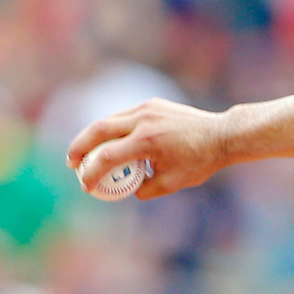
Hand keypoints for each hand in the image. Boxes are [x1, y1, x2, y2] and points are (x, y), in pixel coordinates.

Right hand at [67, 99, 229, 200]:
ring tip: (84, 154)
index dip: (91, 173)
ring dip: (92, 136)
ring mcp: (148, 108)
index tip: (86, 187)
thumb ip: (144, 188)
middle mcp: (144, 120)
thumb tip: (126, 189)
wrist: (222, 135)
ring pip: (109, 120)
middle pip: (98, 130)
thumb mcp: (171, 183)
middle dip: (79, 148)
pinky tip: (106, 142)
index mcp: (147, 141)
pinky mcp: (152, 104)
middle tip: (71, 164)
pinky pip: (124, 116)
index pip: (107, 157)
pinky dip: (111, 128)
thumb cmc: (200, 160)